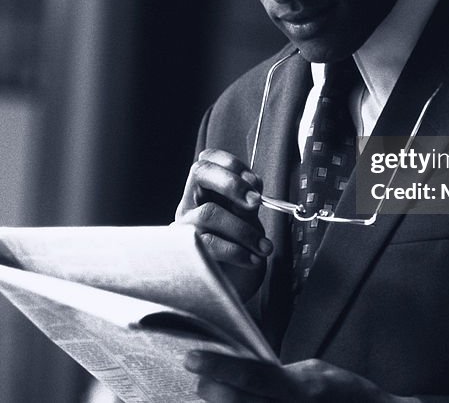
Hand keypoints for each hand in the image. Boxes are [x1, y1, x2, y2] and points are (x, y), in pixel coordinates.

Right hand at [174, 149, 273, 301]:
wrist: (230, 288)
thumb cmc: (237, 250)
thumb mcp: (246, 221)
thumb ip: (246, 202)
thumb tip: (253, 188)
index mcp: (203, 191)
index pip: (206, 161)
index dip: (230, 163)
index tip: (254, 180)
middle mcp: (189, 204)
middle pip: (199, 173)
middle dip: (231, 183)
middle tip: (256, 202)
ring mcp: (184, 227)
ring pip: (208, 213)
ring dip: (243, 228)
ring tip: (264, 246)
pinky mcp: (186, 252)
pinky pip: (209, 244)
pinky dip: (237, 251)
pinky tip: (253, 259)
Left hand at [185, 351, 400, 402]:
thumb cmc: (344, 395)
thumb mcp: (313, 374)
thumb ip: (278, 375)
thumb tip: (241, 370)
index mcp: (302, 390)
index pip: (252, 376)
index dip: (219, 367)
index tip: (193, 358)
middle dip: (215, 390)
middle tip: (202, 380)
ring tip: (214, 393)